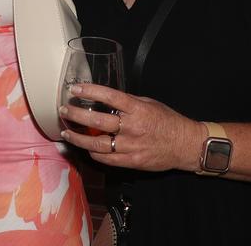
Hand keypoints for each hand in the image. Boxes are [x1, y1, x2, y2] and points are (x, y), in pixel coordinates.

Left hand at [59, 82, 203, 172]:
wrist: (186, 145)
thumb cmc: (168, 122)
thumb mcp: (149, 103)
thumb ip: (128, 102)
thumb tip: (106, 98)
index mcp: (138, 109)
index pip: (110, 97)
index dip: (90, 91)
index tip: (75, 89)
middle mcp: (132, 127)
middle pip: (98, 121)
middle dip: (77, 115)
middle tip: (64, 110)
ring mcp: (131, 146)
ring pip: (98, 143)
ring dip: (78, 138)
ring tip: (67, 132)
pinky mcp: (132, 161)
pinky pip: (106, 159)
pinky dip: (93, 152)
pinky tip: (85, 147)